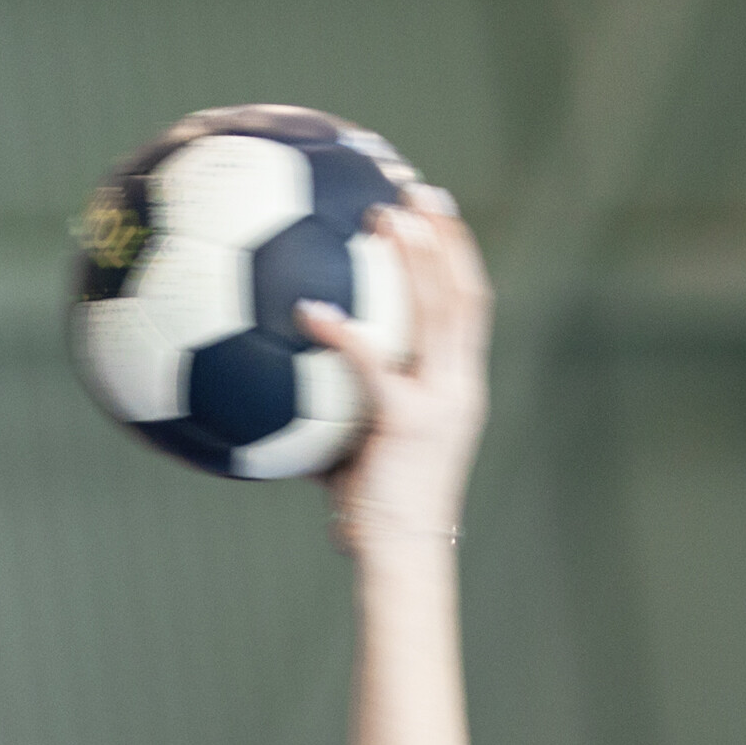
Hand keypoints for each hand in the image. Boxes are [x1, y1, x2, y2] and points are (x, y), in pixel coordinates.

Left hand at [308, 191, 490, 556]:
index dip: (455, 252)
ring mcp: (442, 401)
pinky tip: (307, 309)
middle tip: (415, 187)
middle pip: (465, 292)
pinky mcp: (411, 423)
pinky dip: (342, 332)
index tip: (431, 207)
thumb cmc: (372, 511)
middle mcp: (460, 386)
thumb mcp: (355, 443)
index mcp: (458, 386)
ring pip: (440, 312)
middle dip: (445, 235)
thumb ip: (331, 399)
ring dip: (416, 257)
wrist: (400, 557)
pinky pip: (374, 365)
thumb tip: (275, 365)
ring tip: (386, 213)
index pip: (469, 305)